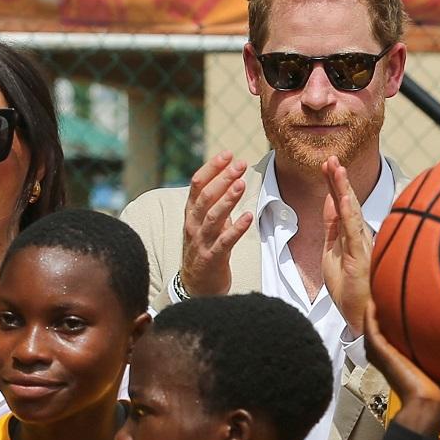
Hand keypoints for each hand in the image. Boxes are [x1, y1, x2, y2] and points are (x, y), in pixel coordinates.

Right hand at [180, 151, 253, 295]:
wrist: (197, 285)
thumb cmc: (205, 249)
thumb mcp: (207, 223)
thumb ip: (215, 203)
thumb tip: (230, 178)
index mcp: (191, 213)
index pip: (197, 184)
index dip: (212, 168)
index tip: (228, 154)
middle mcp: (193, 225)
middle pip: (205, 197)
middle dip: (223, 179)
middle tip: (240, 164)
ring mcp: (201, 242)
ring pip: (212, 217)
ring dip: (228, 199)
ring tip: (241, 184)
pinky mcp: (211, 258)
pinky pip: (224, 242)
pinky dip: (236, 229)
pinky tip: (249, 216)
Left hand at [321, 157, 372, 336]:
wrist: (358, 319)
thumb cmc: (349, 290)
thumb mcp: (331, 253)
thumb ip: (332, 228)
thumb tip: (330, 201)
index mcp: (351, 236)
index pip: (340, 205)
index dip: (333, 184)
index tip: (326, 165)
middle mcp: (360, 236)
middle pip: (347, 202)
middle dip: (337, 179)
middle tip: (330, 158)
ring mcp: (362, 245)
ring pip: (351, 212)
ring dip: (342, 189)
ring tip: (335, 169)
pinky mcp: (361, 257)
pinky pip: (353, 231)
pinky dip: (348, 213)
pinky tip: (342, 198)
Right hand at [364, 301, 439, 436]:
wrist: (430, 405)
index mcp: (403, 361)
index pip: (396, 337)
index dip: (399, 321)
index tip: (406, 303)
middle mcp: (389, 357)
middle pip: (381, 330)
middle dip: (385, 312)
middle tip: (389, 293)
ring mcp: (382, 354)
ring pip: (372, 327)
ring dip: (374, 311)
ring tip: (378, 292)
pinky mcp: (379, 352)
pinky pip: (370, 328)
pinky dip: (370, 314)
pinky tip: (374, 300)